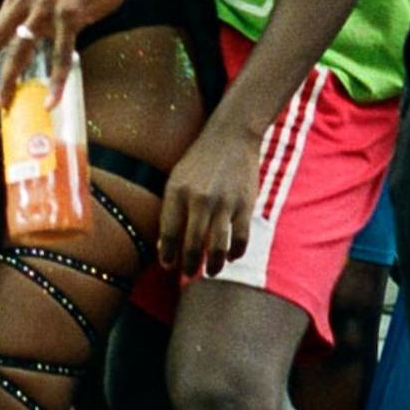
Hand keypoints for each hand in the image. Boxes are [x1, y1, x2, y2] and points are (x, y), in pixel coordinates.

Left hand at [155, 110, 269, 274]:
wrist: (232, 136)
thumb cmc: (199, 162)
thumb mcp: (176, 180)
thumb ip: (171, 211)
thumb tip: (164, 247)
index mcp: (177, 192)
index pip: (168, 233)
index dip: (167, 255)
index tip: (168, 266)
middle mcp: (200, 199)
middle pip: (193, 245)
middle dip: (189, 265)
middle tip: (189, 272)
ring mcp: (224, 202)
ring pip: (218, 248)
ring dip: (214, 266)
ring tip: (211, 271)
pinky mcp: (245, 204)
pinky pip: (241, 239)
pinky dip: (236, 253)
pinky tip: (232, 257)